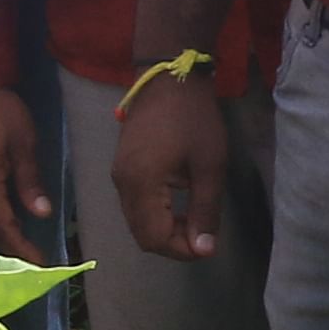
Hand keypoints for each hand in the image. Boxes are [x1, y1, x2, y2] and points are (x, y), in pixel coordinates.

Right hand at [0, 86, 54, 254]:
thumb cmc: (1, 111)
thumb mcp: (23, 143)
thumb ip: (30, 181)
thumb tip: (41, 214)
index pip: (3, 225)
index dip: (21, 247)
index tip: (40, 263)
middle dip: (11, 248)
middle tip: (35, 262)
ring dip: (2, 235)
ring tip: (25, 247)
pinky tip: (10, 223)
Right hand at [111, 74, 228, 259]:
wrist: (170, 78)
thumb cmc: (194, 119)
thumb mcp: (210, 165)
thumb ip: (205, 210)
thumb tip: (204, 249)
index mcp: (141, 183)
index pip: (153, 238)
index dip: (180, 251)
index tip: (207, 245)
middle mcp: (122, 184)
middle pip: (141, 234)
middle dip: (171, 243)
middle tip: (201, 235)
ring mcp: (118, 174)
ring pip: (136, 221)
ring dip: (162, 229)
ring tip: (192, 219)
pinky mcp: (121, 167)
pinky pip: (133, 204)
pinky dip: (154, 214)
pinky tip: (176, 201)